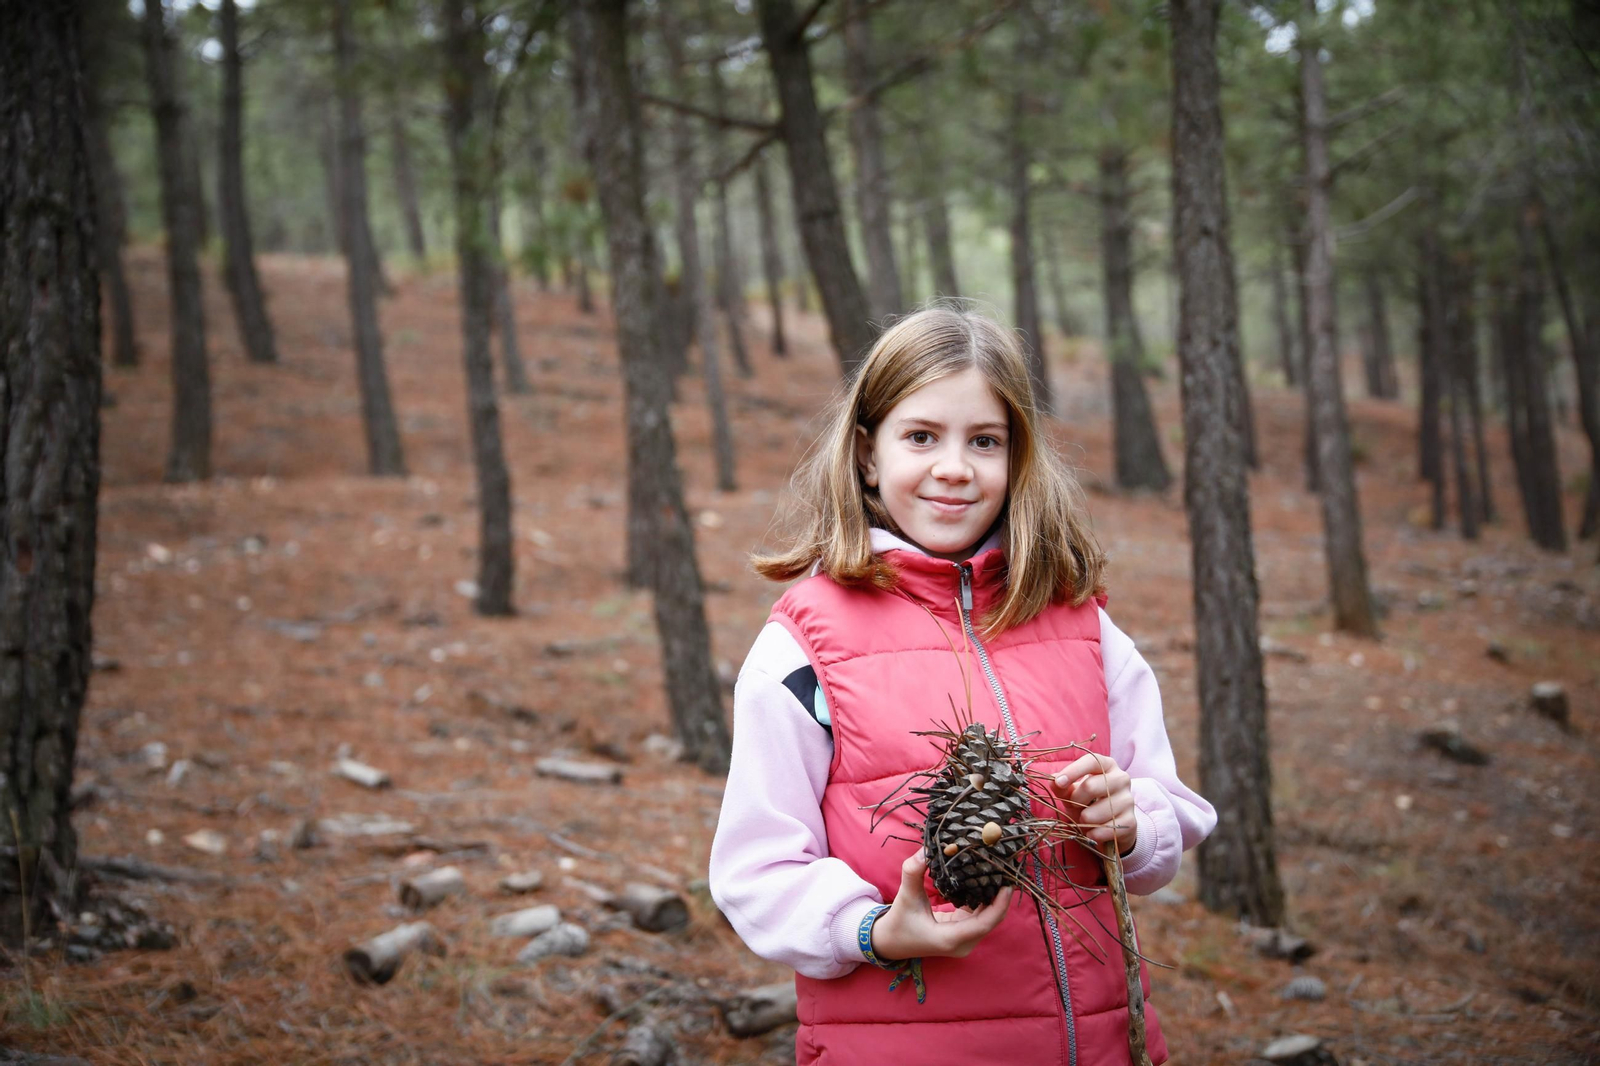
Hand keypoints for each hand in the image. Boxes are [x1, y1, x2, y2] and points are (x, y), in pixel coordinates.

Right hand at [870, 852, 1013, 961]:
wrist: (891, 941)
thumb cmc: (899, 921)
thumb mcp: (906, 895)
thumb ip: (914, 872)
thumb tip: (926, 849)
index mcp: (950, 939)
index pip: (985, 923)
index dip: (1000, 904)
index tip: (1008, 884)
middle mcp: (962, 944)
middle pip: (991, 920)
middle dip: (1001, 897)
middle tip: (1006, 871)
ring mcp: (964, 941)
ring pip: (988, 918)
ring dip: (995, 898)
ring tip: (999, 873)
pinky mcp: (963, 934)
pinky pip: (981, 917)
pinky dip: (985, 900)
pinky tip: (986, 881)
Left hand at [1051, 752, 1137, 854]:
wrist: (1110, 826)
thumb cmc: (1089, 803)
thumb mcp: (1073, 793)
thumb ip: (1062, 787)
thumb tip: (1053, 780)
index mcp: (1107, 766)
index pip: (1091, 761)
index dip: (1073, 771)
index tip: (1058, 782)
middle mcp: (1121, 779)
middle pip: (1091, 786)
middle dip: (1076, 800)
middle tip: (1074, 806)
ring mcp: (1128, 800)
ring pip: (1098, 811)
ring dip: (1085, 819)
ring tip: (1085, 819)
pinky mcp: (1131, 821)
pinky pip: (1107, 828)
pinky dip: (1095, 833)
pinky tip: (1092, 832)